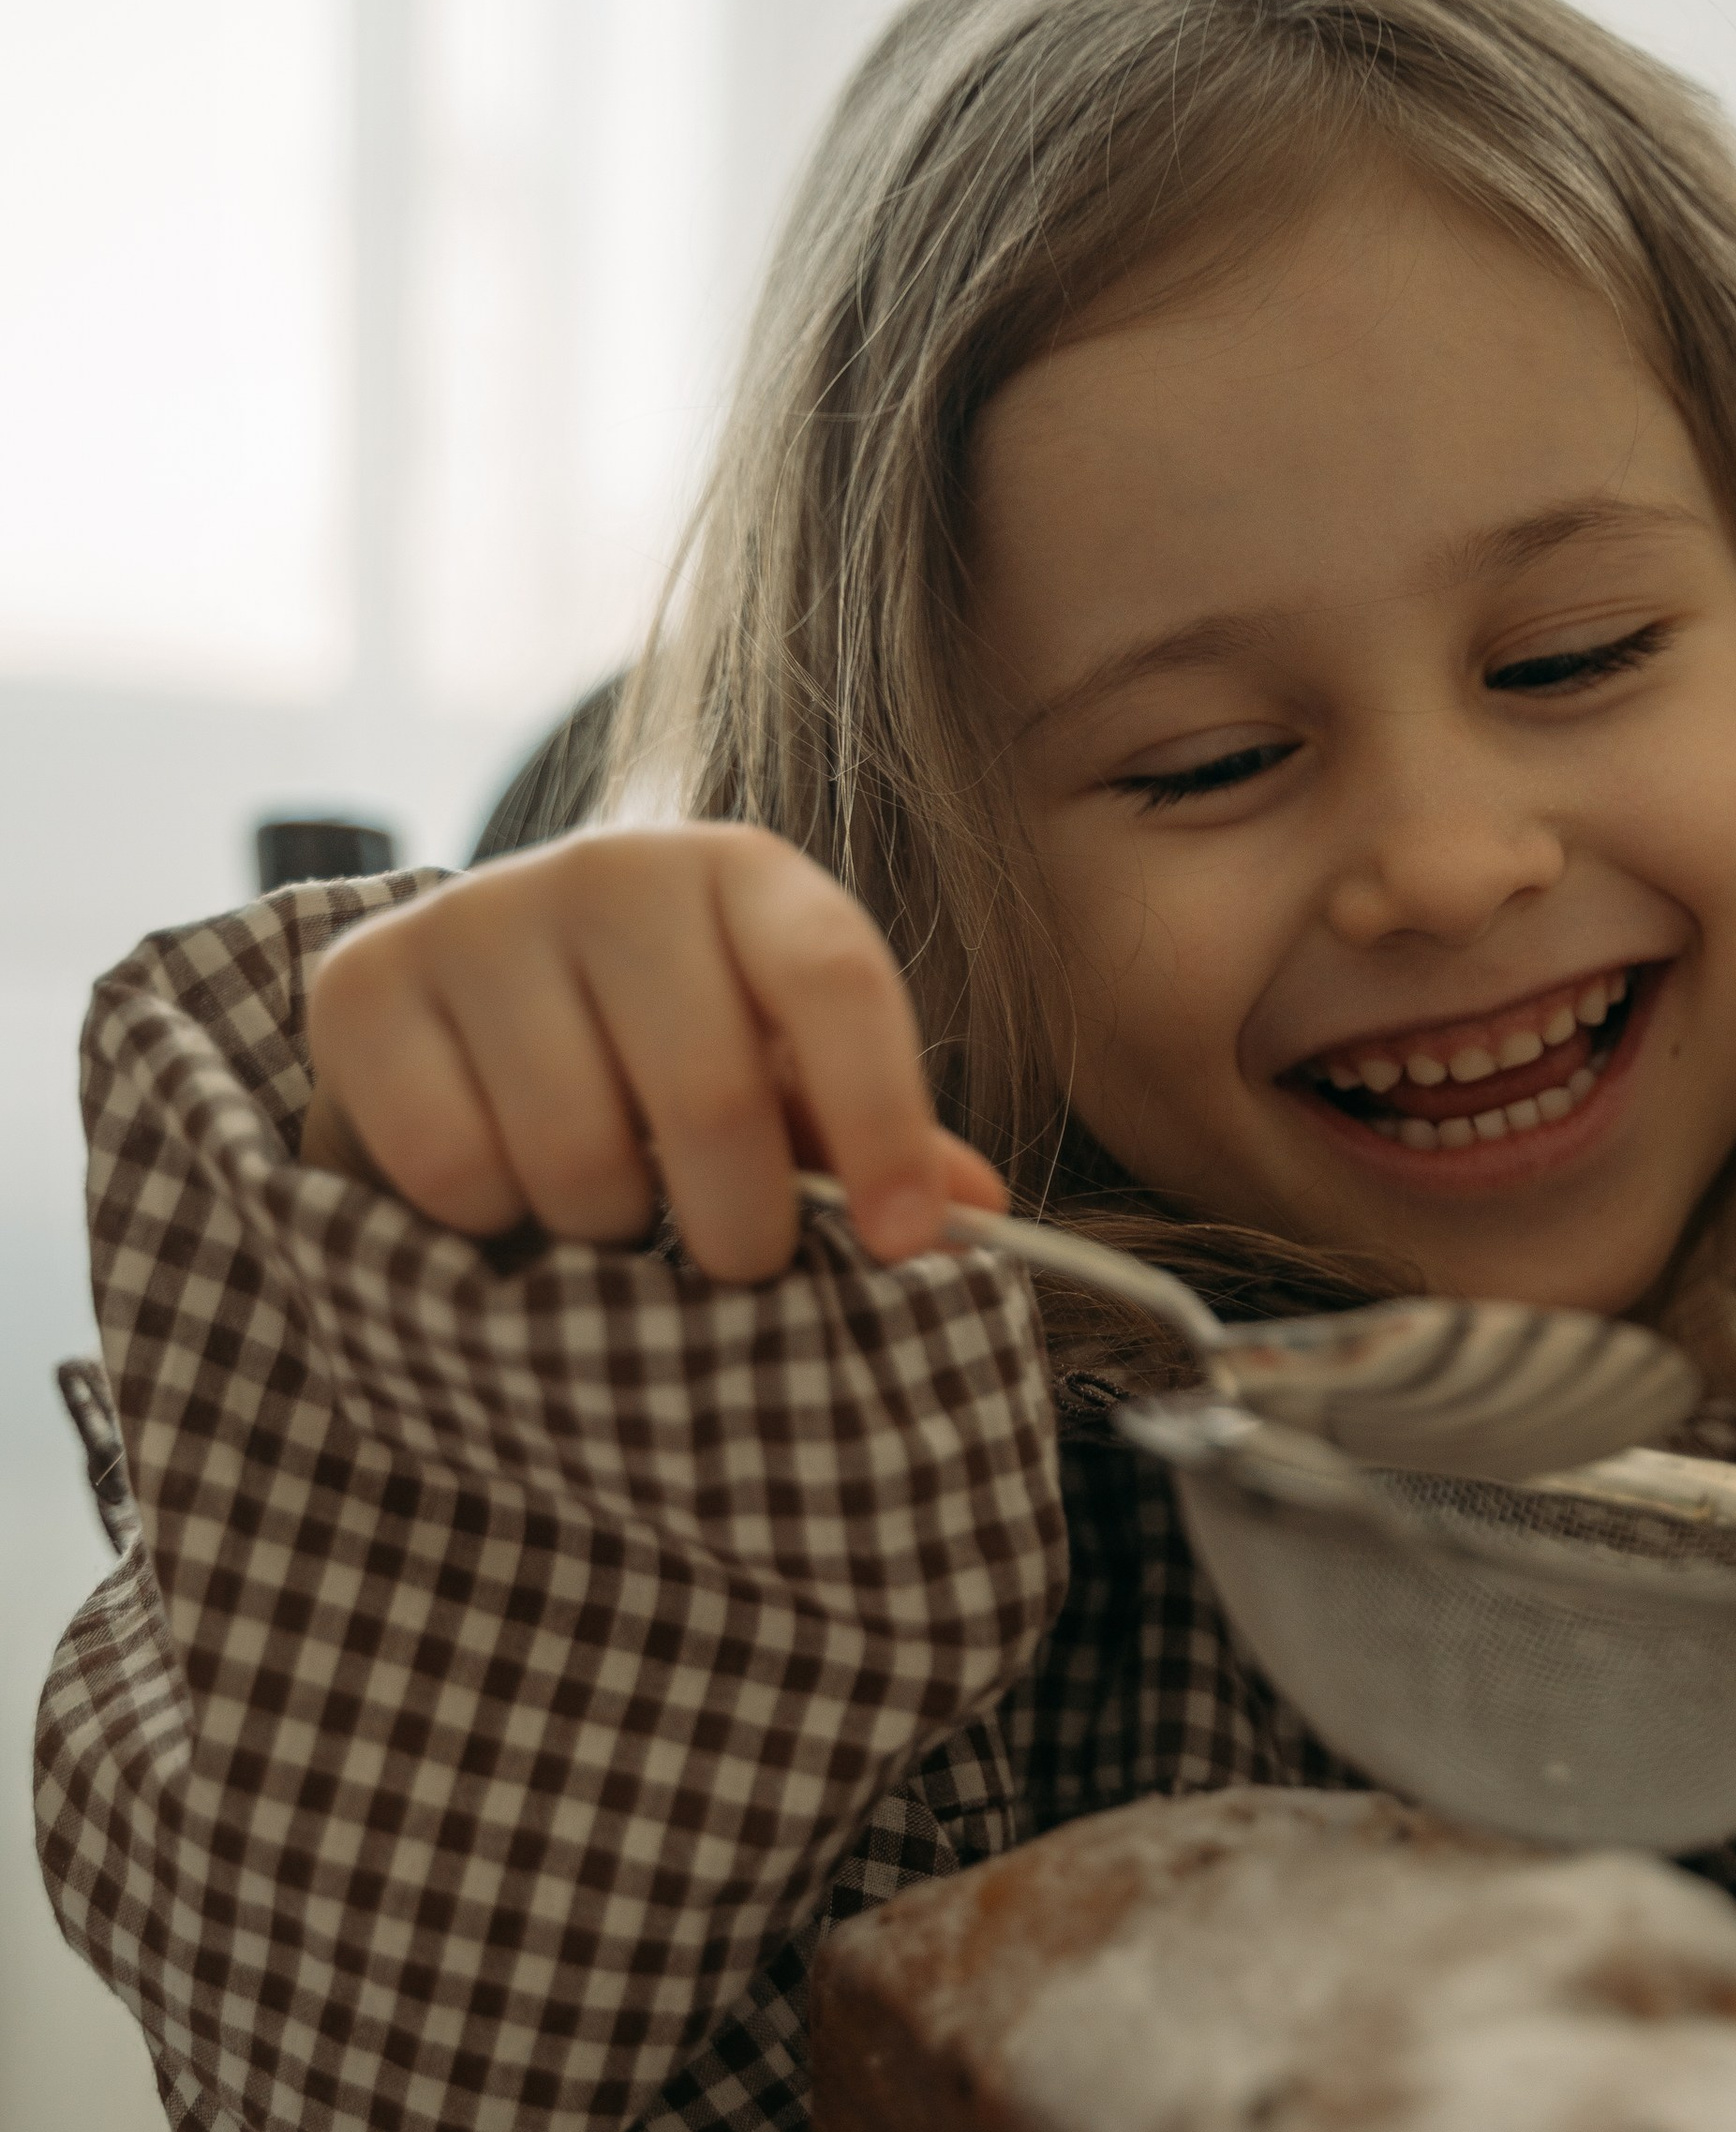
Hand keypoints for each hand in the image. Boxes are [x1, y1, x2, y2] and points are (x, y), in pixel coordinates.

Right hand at [302, 826, 1006, 1280]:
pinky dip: (489, 1224)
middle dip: (737, 1227)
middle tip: (733, 1263)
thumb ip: (868, 1138)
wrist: (467, 1010)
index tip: (904, 1243)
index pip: (836, 982)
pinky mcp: (364, 986)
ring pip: (575, 1151)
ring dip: (604, 1233)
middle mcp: (612, 868)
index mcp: (744, 875)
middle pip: (709, 1094)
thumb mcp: (779, 1076)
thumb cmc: (659, 1050)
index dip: (882, 1124)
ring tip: (607, 1215)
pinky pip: (454, 1168)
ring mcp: (478, 916)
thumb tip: (975, 1212)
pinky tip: (503, 1190)